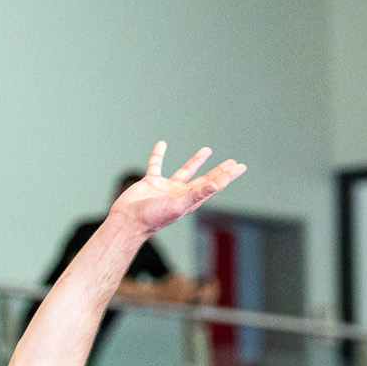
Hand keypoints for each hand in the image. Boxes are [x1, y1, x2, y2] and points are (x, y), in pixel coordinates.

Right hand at [109, 143, 244, 235]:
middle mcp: (181, 194)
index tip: (239, 167)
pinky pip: (156, 165)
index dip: (227, 176)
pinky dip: (159, 155)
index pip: (214, 185)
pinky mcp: (150, 182)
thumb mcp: (177, 205)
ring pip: (185, 171)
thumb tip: (217, 184)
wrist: (127, 220)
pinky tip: (161, 145)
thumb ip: (196, 194)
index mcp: (190, 200)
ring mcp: (166, 188)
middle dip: (219, 171)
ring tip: (207, 150)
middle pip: (205, 179)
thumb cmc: (152, 217)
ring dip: (196, 161)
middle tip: (232, 162)